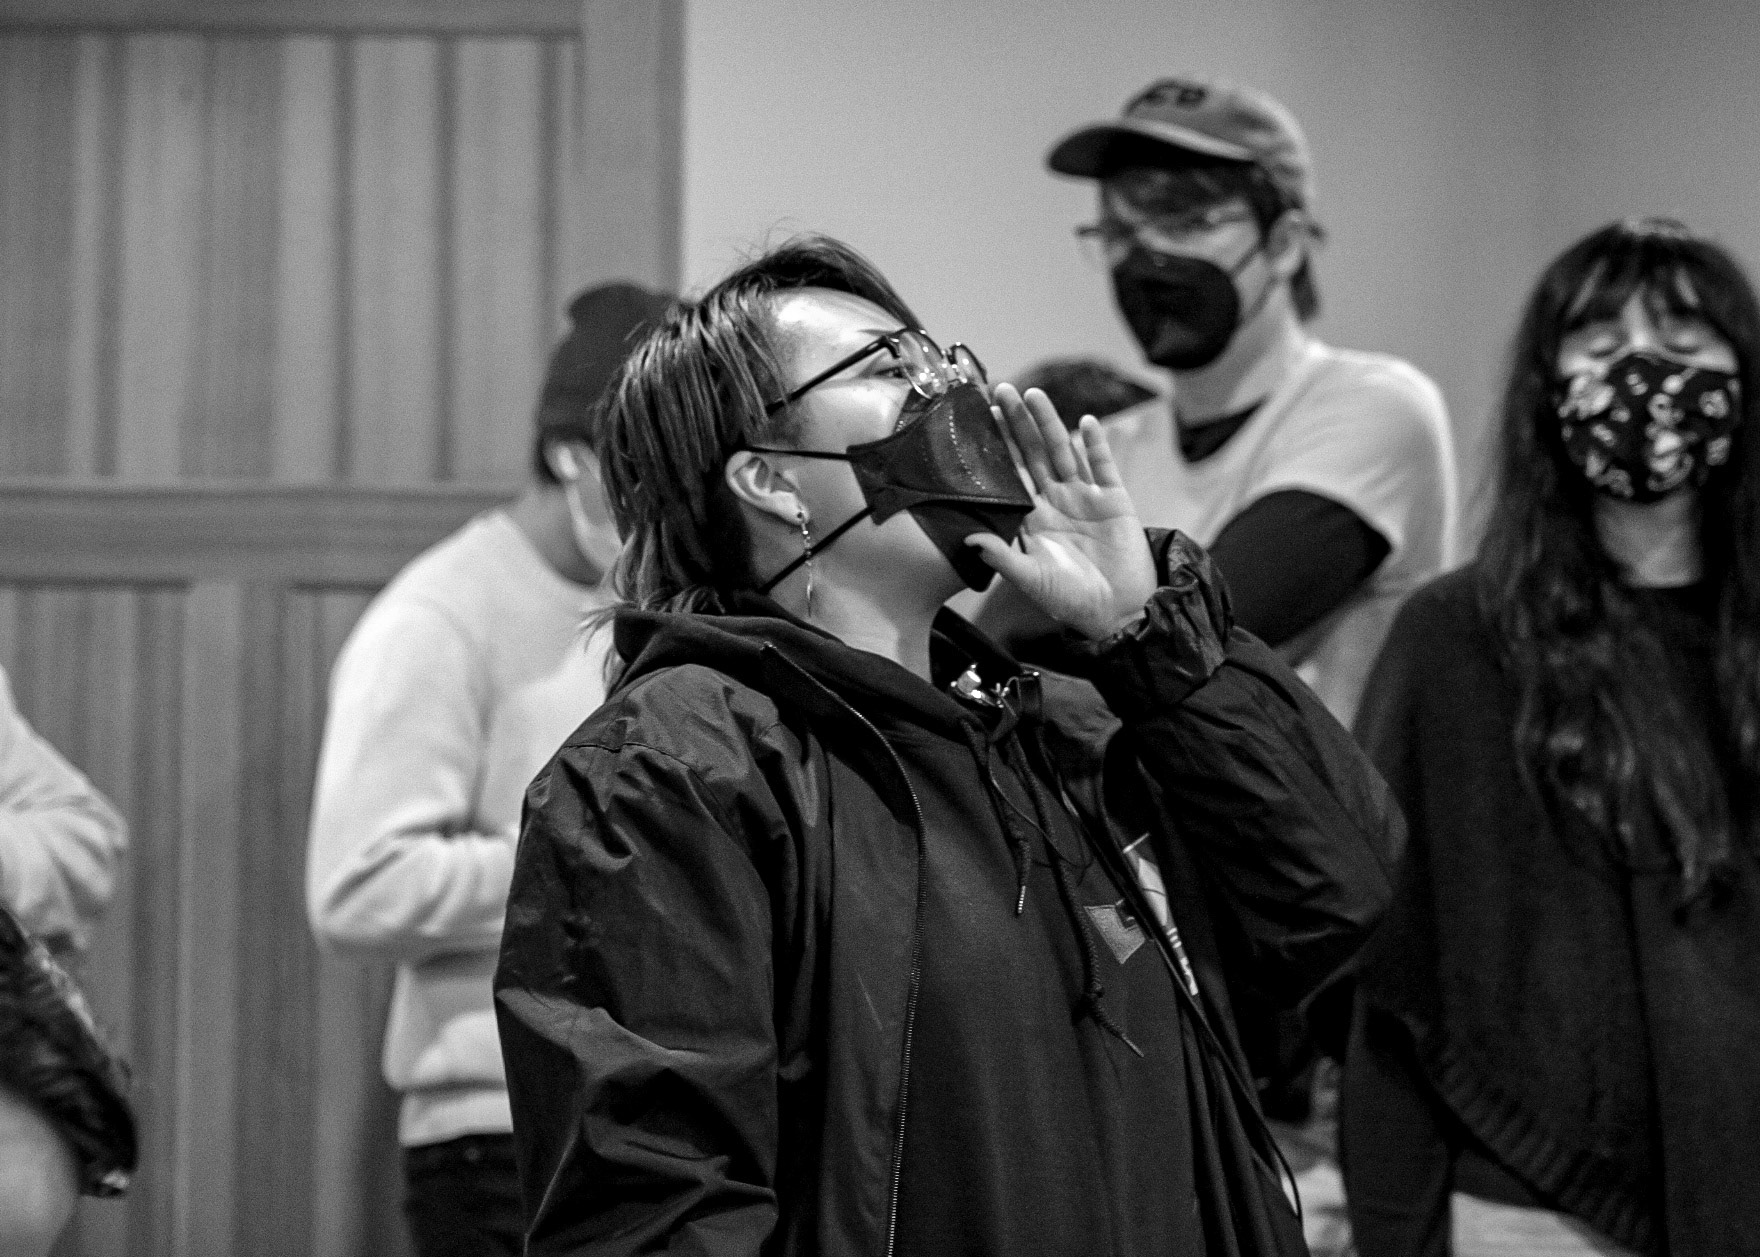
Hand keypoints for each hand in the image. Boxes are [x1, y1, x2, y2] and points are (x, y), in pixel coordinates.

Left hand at [967, 384, 1157, 640]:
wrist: (1119, 612)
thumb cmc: (1071, 601)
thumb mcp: (1032, 579)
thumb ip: (1002, 557)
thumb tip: (969, 537)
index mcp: (1032, 517)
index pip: (1011, 473)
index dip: (999, 447)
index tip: (982, 418)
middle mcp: (1055, 500)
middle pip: (1033, 453)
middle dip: (1018, 423)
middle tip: (1001, 390)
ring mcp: (1085, 497)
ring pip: (1064, 451)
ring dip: (1050, 423)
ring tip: (1034, 395)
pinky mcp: (1114, 500)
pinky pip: (1103, 466)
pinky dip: (1096, 445)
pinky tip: (1087, 422)